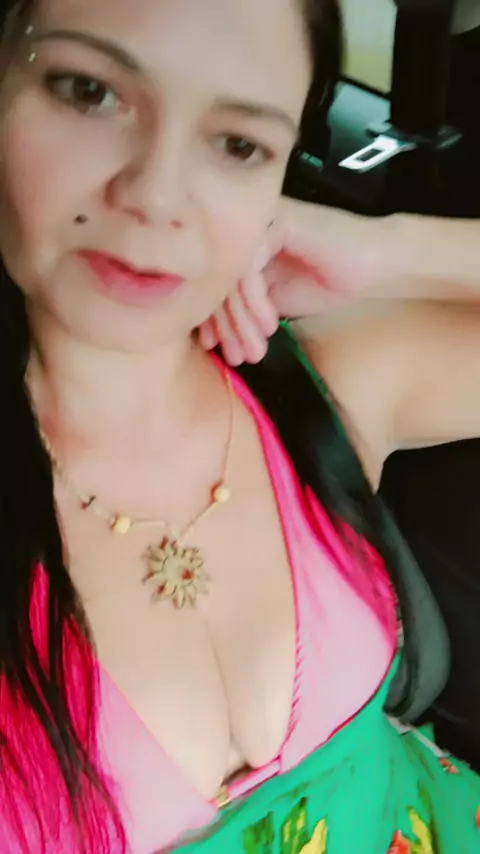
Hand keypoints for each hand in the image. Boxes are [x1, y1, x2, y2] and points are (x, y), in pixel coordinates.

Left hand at [198, 199, 390, 364]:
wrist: (376, 263)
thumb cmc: (332, 280)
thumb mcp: (277, 301)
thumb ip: (246, 308)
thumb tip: (210, 334)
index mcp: (243, 244)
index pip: (214, 280)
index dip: (211, 318)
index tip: (213, 349)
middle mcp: (246, 229)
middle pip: (217, 278)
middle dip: (226, 325)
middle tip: (235, 358)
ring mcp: (260, 222)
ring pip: (231, 275)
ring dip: (242, 320)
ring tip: (255, 350)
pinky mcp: (277, 222)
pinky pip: (251, 267)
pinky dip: (257, 301)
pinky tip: (272, 325)